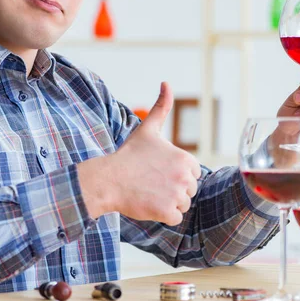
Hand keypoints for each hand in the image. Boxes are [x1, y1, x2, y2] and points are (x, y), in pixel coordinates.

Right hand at [78, 82, 200, 225]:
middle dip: (172, 189)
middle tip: (150, 182)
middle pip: (188, 190)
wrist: (109, 179)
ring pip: (182, 204)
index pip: (191, 174)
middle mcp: (185, 177)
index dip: (174, 174)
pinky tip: (148, 203)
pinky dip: (162, 215)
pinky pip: (175, 218)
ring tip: (148, 191)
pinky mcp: (168, 212)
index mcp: (185, 158)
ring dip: (167, 202)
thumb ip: (162, 107)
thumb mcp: (148, 129)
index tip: (156, 170)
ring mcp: (177, 195)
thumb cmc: (128, 155)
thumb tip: (166, 82)